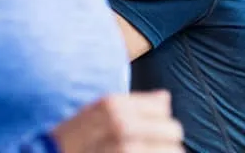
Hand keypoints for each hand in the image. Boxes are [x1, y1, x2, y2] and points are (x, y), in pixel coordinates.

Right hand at [52, 90, 184, 152]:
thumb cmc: (71, 141)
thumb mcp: (95, 114)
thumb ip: (132, 105)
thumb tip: (166, 98)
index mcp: (113, 105)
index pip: (162, 108)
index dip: (158, 121)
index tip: (148, 133)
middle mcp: (121, 125)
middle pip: (173, 130)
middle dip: (167, 141)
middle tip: (150, 149)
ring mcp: (124, 148)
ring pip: (173, 151)